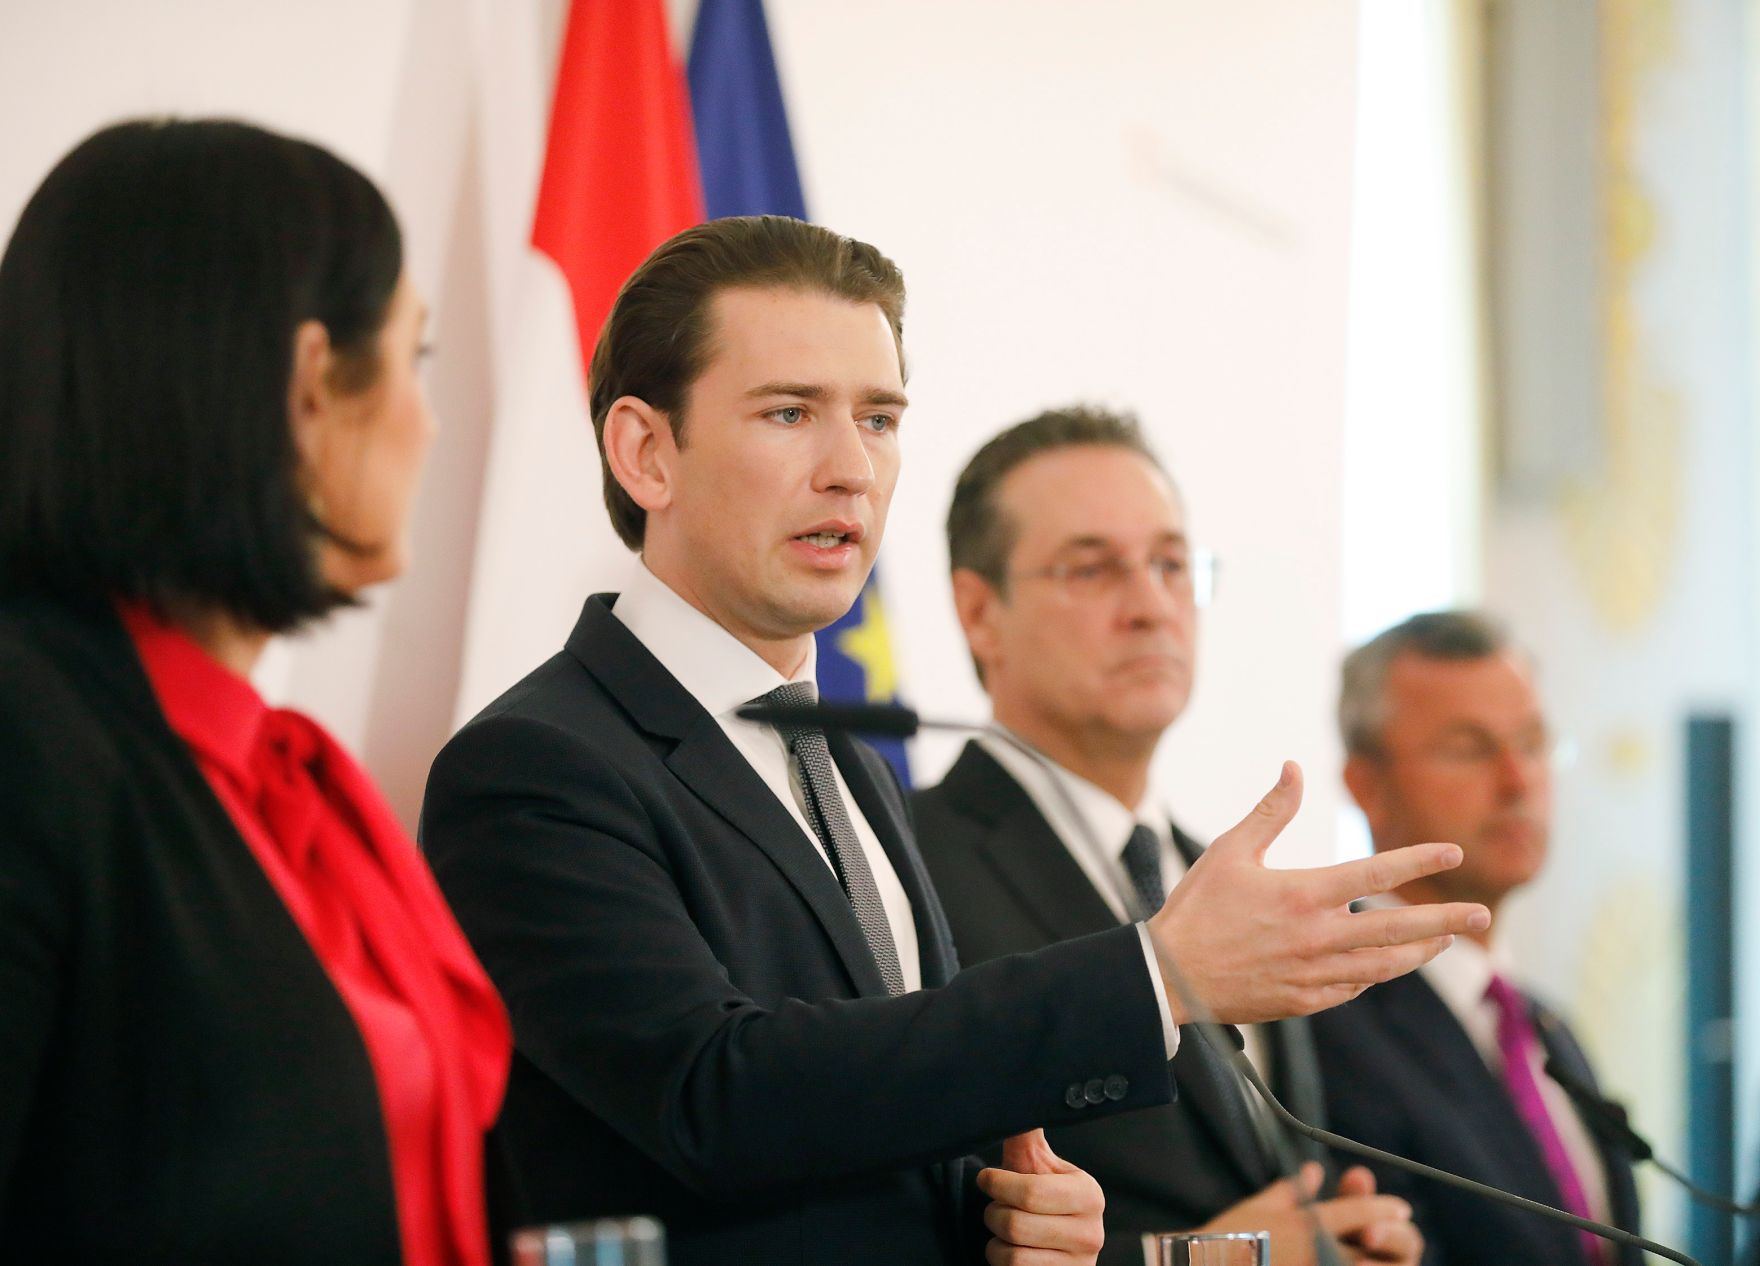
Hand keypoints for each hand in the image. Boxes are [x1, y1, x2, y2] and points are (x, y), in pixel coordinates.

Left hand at [976, 1129, 1104, 1264]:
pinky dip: (1001, 1259)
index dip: (997, 1183)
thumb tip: (1020, 1095)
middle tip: (996, 1205)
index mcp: (1090, 1194)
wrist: (1058, 1247)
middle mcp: (1092, 1234)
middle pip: (1014, 1223)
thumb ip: (1027, 1137)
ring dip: (995, 1239)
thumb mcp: (1040, 1166)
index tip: (986, 1178)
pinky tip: (1012, 1249)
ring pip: (1009, 1253)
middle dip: (993, 1212)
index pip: (1031, 1191)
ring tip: (1005, 1227)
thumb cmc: (1044, 1200)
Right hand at [1146, 762, 1489, 1023]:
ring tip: (1447, 940)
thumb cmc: (1196, 909)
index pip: (1376, 873)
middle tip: (1483, 914)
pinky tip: (1386, 965)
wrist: (1168, 976)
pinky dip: (1376, 974)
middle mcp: (1317, 936)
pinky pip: (1354, 988)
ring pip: (1384, 965)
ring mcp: (1314, 973)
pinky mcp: (1303, 1000)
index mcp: (1303, 894)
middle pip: (1397, 928)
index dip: (1419, 860)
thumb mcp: (1229, 851)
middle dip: (1446, 920)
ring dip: (1420, 952)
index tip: (1453, 852)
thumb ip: (1270, 811)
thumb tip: (1294, 768)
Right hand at [1201, 1163, 1419, 1265]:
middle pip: (1370, 1245)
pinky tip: (1360, 1262)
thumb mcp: (1259, 1207)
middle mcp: (1319, 1251)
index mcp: (1307, 1225)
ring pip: (1361, 1265)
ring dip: (1374, 1258)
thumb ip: (1292, 1190)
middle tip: (1403, 1230)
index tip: (1401, 1207)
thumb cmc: (1229, 1236)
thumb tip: (1313, 1172)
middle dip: (1390, 1237)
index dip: (1382, 1209)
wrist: (1206, 1265)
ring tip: (1381, 1252)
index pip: (1356, 1213)